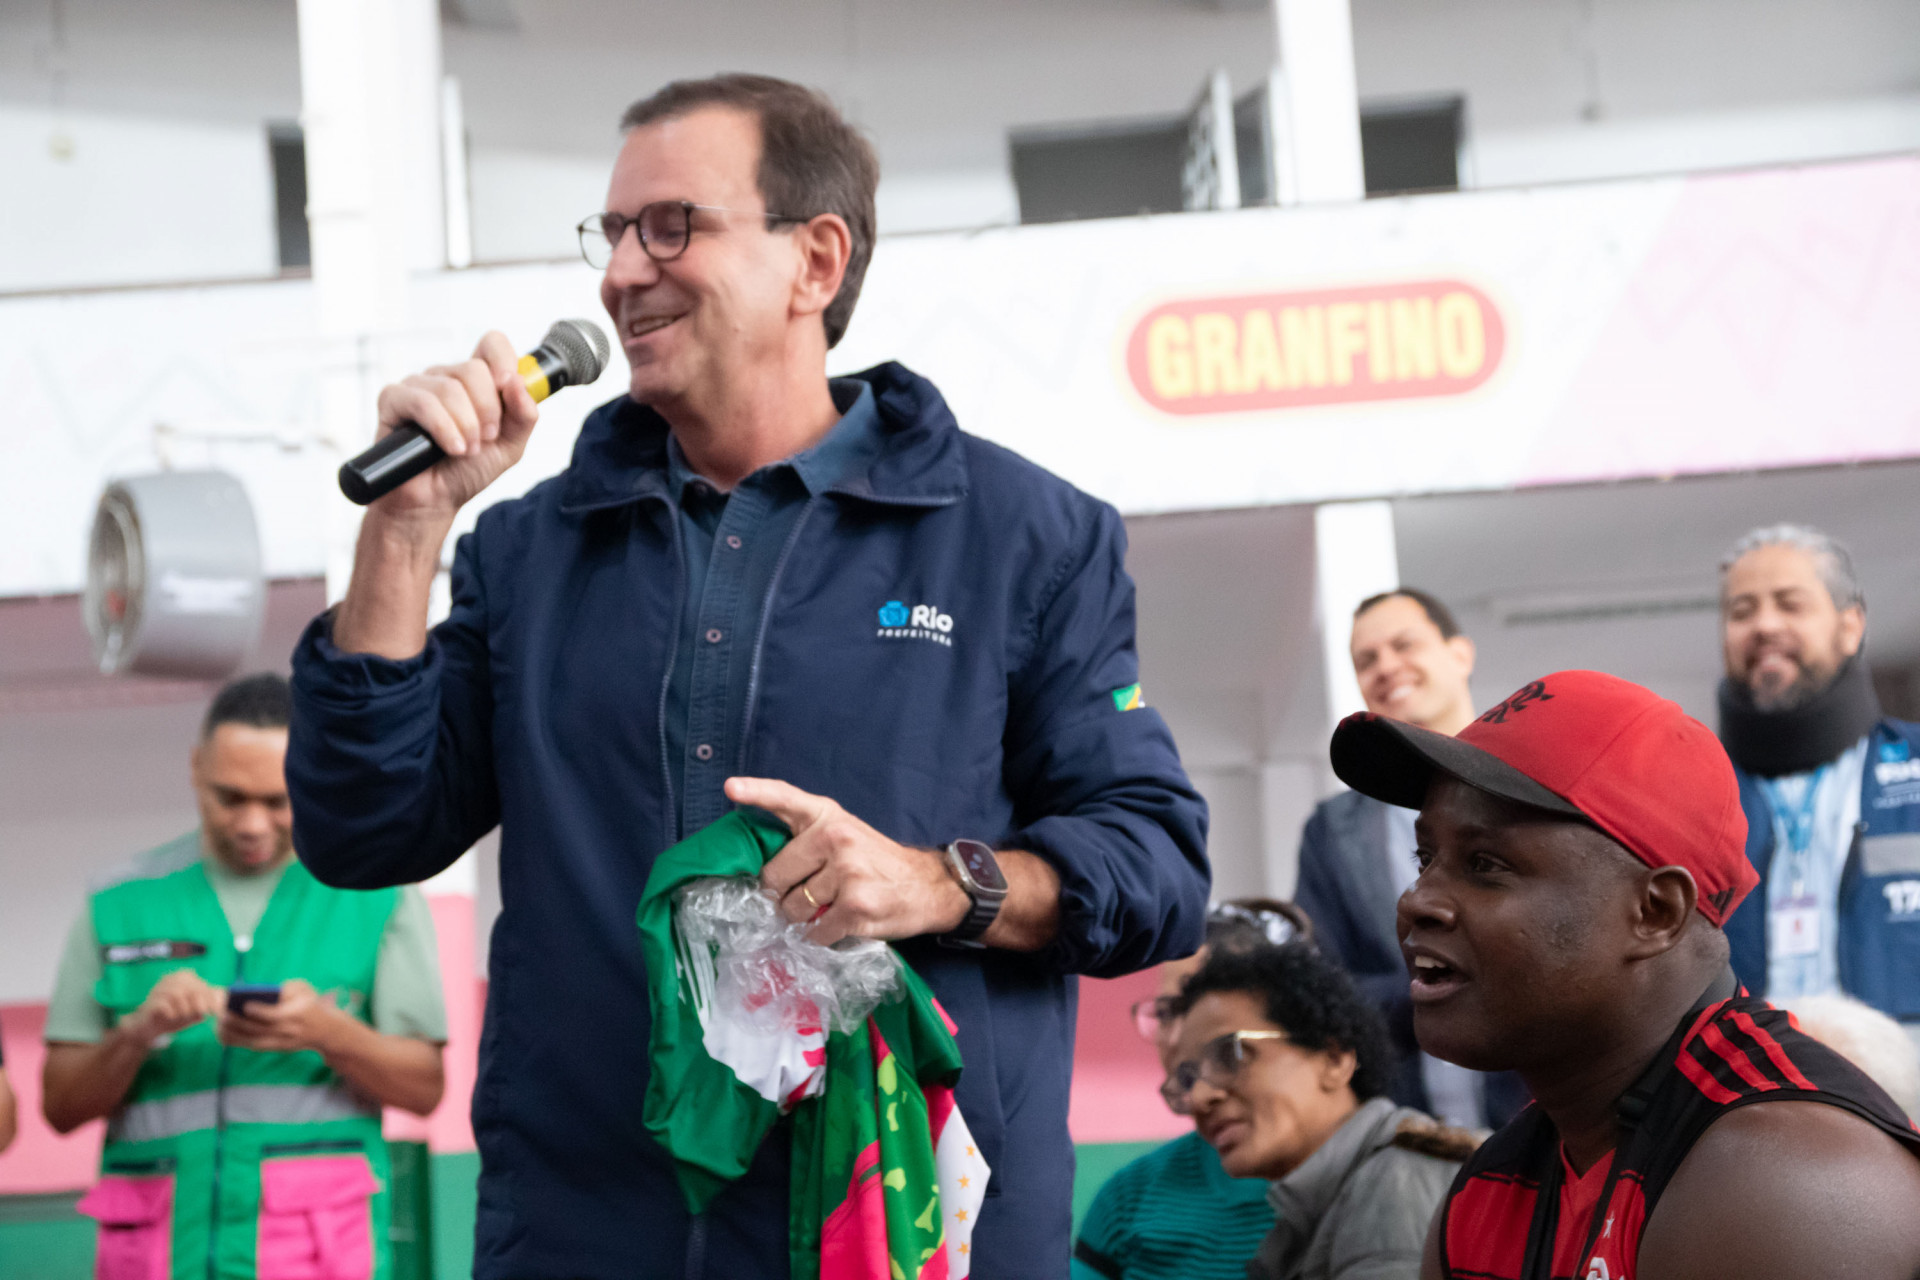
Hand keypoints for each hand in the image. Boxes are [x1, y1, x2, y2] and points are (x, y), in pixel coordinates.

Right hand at [128, 970, 222, 1043]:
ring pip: (176, 993)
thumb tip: (222, 999)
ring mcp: (158, 990)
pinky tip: (173, 1017)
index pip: (201, 984)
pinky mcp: (149, 1003)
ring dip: (185, 1007)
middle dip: (200, 1002)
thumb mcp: (196, 1010)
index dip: (210, 998)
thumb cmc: (176, 1016)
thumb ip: (208, 1003)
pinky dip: (171, 1011)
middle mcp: (170, 979)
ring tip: (186, 1015)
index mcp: (183, 977)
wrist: (150, 1028)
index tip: (216, 1011)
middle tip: (203, 1013)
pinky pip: (163, 1004)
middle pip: (190, 987)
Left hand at [216, 980, 346, 1055]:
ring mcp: (282, 1043)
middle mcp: (290, 1031)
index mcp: (299, 1014)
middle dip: (240, 1022)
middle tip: (222, 1013)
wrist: (325, 1031)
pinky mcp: (275, 1048)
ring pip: (254, 1040)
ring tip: (218, 1023)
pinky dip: (236, 1041)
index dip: (260, 1011)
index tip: (245, 1005)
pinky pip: (252, 1046)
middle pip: (261, 1029)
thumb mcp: (306, 990)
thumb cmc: (311, 1003)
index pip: (277, 1016)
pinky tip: (222, 1034)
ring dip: (234, 1033)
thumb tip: (265, 991)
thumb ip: (288, 988)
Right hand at [367, 331, 540, 520]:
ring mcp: (418, 385)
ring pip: (450, 388)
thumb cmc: (466, 472)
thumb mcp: (509, 446)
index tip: (507, 387)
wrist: (433, 502)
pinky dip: (443, 428)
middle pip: (474, 369)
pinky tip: (450, 448)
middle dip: (487, 411)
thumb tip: (518, 381)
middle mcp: (447, 378)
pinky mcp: (393, 399)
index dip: (504, 360)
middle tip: (485, 439)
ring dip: (466, 426)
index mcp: (476, 383)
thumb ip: (524, 415)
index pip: (492, 344)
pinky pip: (422, 402)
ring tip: (465, 451)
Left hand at [726, 777, 970, 946]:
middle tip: (805, 896)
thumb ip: (806, 841)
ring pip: (792, 908)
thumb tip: (760, 870)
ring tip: (827, 908)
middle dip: (781, 894)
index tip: (731, 787)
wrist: (928, 886)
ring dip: (802, 919)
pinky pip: (815, 932)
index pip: (786, 799)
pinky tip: (839, 924)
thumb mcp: (845, 835)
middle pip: (775, 875)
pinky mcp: (855, 906)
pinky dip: (820, 936)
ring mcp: (847, 872)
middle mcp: (836, 838)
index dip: (756, 791)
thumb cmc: (877, 862)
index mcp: (828, 817)